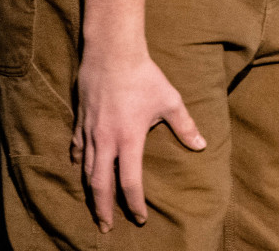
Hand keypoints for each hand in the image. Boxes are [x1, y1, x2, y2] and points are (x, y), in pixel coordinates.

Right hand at [72, 44, 205, 231]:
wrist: (112, 52)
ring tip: (95, 204)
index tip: (140, 218)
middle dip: (103, 208)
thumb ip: (185, 126)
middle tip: (106, 226)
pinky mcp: (80, 121)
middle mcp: (106, 141)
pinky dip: (79, 161)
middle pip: (100, 185)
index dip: (135, 204)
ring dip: (90, 190)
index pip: (129, 183)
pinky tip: (81, 166)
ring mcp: (90, 132)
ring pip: (86, 169)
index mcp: (129, 140)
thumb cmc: (144, 76)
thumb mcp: (170, 100)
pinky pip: (77, 147)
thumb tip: (201, 145)